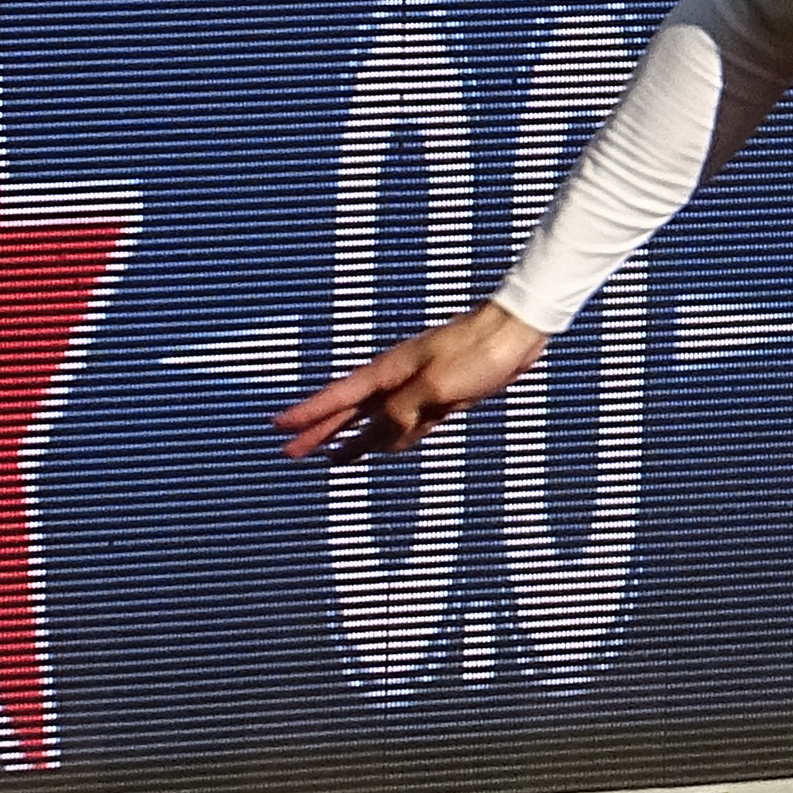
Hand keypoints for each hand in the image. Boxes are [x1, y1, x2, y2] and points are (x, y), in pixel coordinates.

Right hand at [282, 298, 545, 458]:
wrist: (514, 335)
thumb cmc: (476, 353)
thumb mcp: (435, 387)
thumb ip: (403, 413)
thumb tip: (382, 438)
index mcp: (387, 374)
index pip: (337, 399)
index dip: (307, 415)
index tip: (278, 427)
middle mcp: (395, 382)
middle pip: (348, 413)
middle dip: (319, 433)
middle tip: (291, 452)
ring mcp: (416, 390)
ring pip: (375, 422)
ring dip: (353, 440)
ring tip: (331, 457)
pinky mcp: (439, 399)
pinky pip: (405, 426)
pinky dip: (388, 439)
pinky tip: (383, 447)